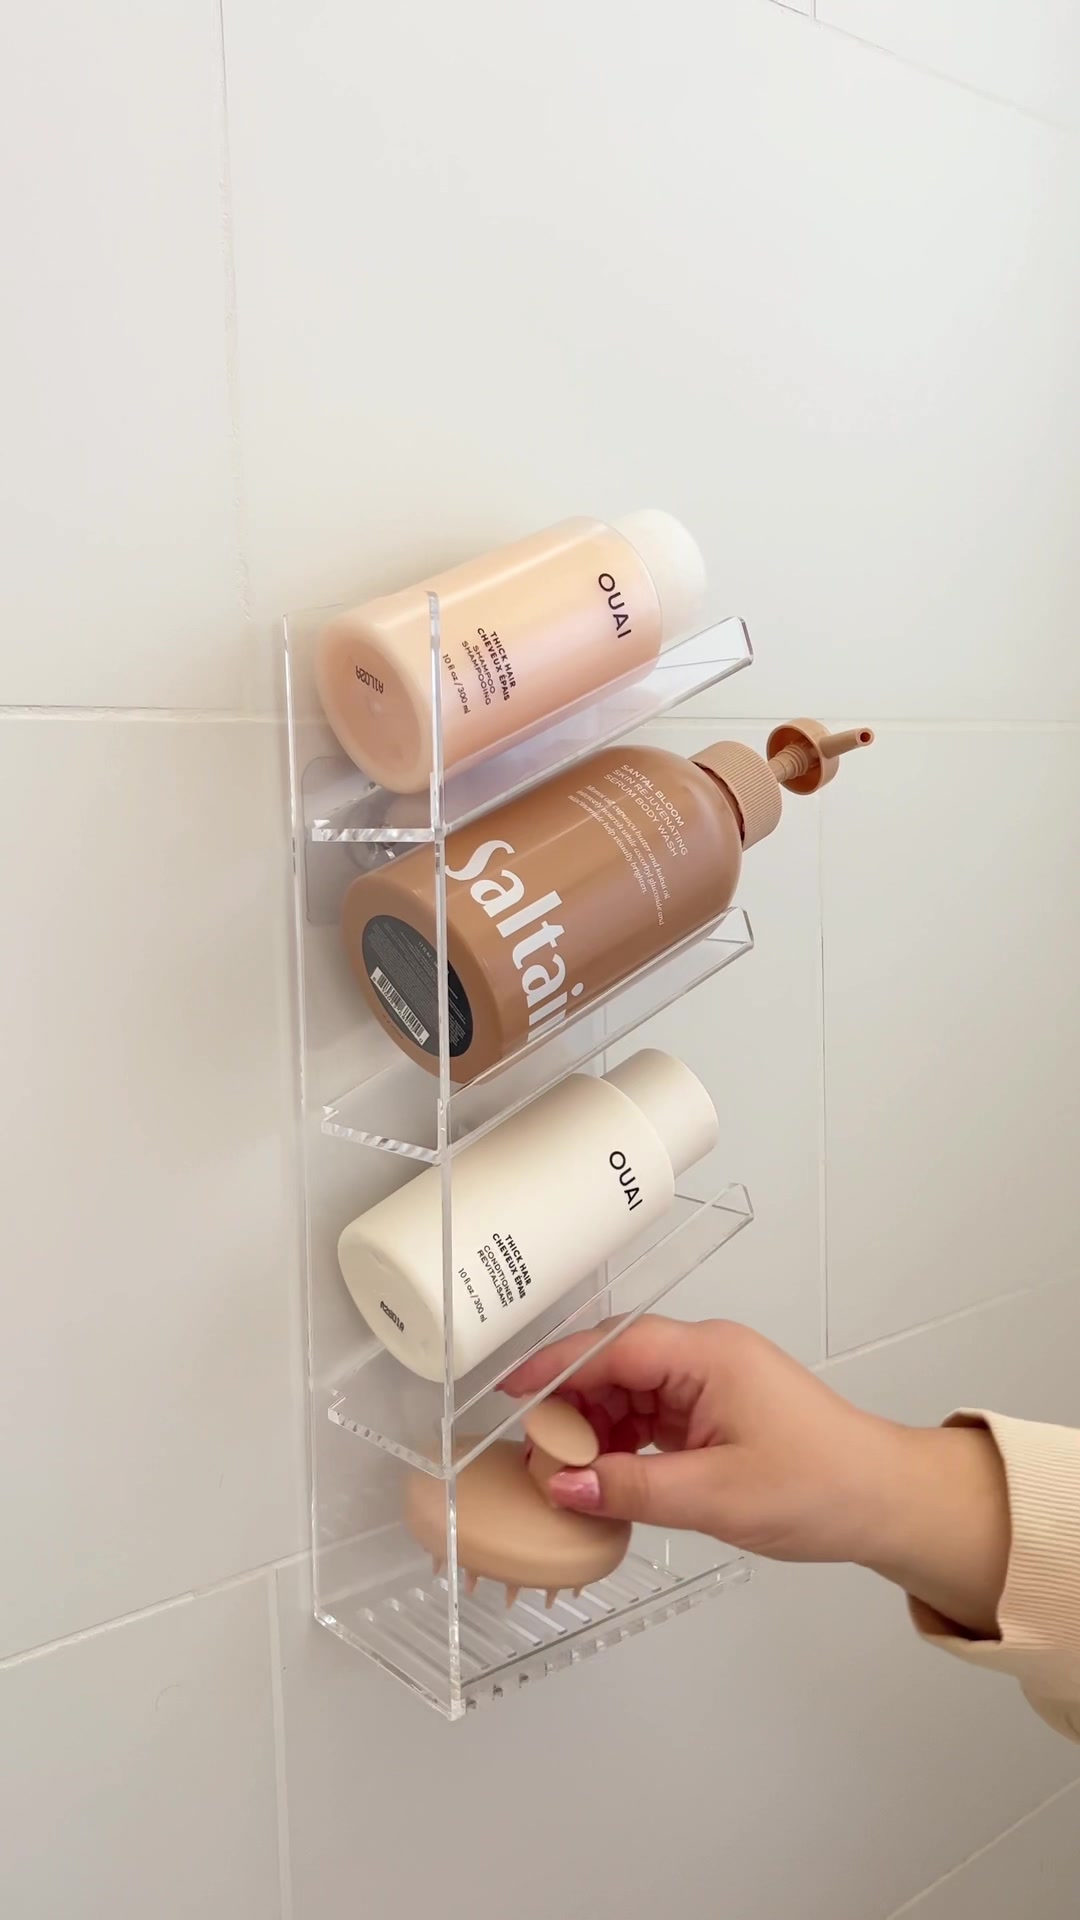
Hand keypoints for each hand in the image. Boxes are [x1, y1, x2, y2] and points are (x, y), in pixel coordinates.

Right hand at [502, 1316, 1010, 1635]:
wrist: (884, 1500)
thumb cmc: (821, 1486)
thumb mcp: (716, 1497)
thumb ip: (632, 1489)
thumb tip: (564, 1486)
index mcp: (708, 1354)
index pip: (613, 1346)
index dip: (555, 1366)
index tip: (510, 1391)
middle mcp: (707, 1355)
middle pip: (615, 1362)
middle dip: (570, 1403)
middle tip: (534, 1448)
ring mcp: (712, 1381)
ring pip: (629, 1389)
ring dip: (596, 1427)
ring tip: (567, 1470)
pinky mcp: (717, 1408)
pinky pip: (651, 1413)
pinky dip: (623, 1441)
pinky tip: (607, 1475)